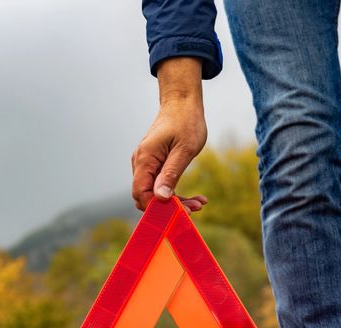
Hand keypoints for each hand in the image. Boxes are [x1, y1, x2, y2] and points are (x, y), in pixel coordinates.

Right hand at [131, 57, 208, 211]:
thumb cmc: (186, 121)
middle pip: (147, 196)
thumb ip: (170, 174)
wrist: (182, 103)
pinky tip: (195, 196)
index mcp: (145, 159)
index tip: (181, 212)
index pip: (141, 194)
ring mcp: (146, 164)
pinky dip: (175, 192)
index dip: (158, 207)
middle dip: (169, 207)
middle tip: (195, 208)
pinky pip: (160, 185)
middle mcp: (141, 163)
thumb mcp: (184, 150)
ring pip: (155, 193)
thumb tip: (160, 197)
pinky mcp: (154, 165)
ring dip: (176, 201)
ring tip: (199, 203)